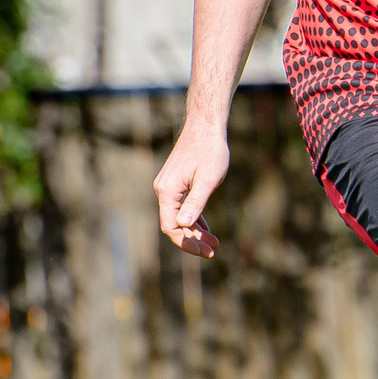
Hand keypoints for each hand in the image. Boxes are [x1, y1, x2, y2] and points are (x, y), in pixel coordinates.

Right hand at [152, 127, 228, 258]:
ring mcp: (168, 187)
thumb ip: (195, 203)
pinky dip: (194, 219)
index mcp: (167, 191)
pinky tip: (206, 230)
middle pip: (174, 224)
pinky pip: (182, 207)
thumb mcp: (207, 180)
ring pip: (179, 217)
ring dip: (195, 231)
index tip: (205, 251)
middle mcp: (163, 190)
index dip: (186, 242)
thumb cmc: (210, 151)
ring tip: (214, 243)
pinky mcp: (176, 184)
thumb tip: (183, 225)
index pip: (171, 226)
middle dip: (192, 240)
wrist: (206, 126)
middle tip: (213, 251)